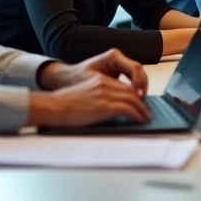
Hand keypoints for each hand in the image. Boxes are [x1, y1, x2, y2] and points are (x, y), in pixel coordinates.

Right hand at [29, 49, 150, 127]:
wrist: (54, 107)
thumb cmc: (64, 105)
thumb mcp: (85, 94)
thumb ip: (99, 96)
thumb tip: (112, 108)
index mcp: (100, 80)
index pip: (124, 87)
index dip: (134, 96)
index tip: (139, 104)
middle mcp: (105, 84)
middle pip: (131, 92)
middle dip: (141, 103)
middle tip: (146, 112)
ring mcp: (105, 95)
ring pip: (132, 100)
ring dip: (142, 110)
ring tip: (145, 118)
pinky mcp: (104, 107)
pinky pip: (128, 109)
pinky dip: (137, 115)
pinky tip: (140, 120)